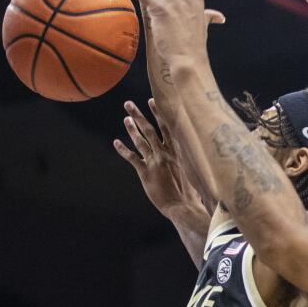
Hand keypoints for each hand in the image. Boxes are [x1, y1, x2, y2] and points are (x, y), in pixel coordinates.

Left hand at [114, 99, 202, 216]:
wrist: (182, 205)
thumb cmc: (189, 191)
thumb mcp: (191, 169)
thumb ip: (186, 158)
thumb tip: (189, 150)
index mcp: (176, 151)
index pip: (166, 127)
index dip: (158, 113)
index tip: (152, 101)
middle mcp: (164, 153)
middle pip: (150, 130)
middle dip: (138, 115)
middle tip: (128, 104)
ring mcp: (154, 162)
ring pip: (140, 141)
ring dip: (131, 128)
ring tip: (125, 118)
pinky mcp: (146, 173)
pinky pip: (132, 158)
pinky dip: (123, 150)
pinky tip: (116, 142)